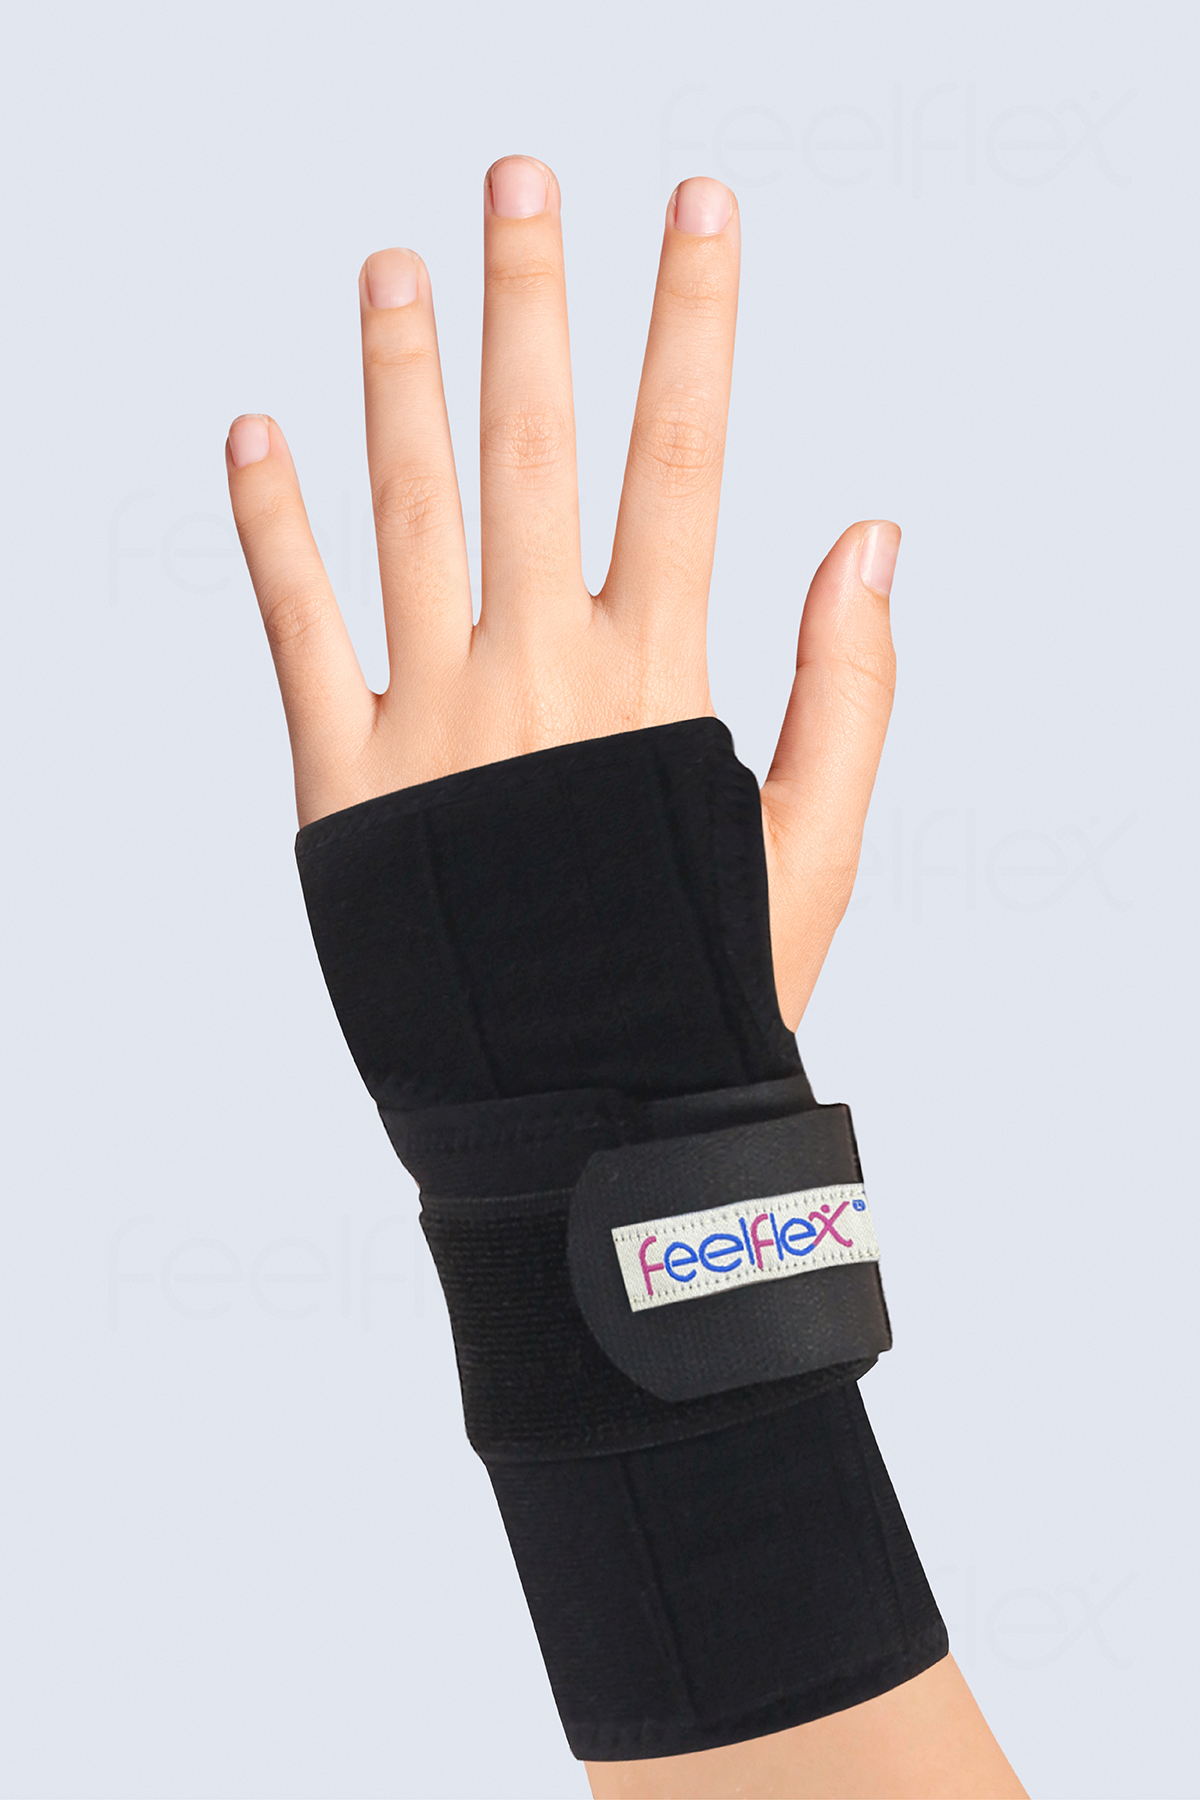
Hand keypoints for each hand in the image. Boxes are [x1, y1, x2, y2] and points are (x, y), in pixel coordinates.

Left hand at [226, 156, 897, 1031]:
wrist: (575, 1122)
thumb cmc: (703, 989)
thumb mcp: (809, 847)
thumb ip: (847, 687)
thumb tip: (870, 531)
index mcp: (653, 683)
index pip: (681, 461)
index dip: (691, 322)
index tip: (696, 207)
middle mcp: (535, 678)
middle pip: (532, 449)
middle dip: (532, 301)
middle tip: (518, 175)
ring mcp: (429, 724)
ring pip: (408, 513)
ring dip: (399, 378)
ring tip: (391, 265)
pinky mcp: (340, 784)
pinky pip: (298, 628)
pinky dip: (271, 527)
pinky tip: (253, 431)